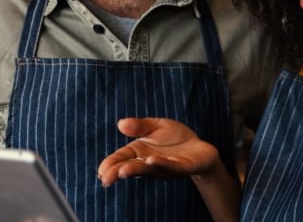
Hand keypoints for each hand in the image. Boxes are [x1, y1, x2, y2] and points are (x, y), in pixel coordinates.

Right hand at [97, 118, 219, 186]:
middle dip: (118, 172)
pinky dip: (161, 163)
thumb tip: (121, 124)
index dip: (110, 164)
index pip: (121, 159)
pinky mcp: (182, 166)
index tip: (101, 171)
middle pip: (131, 167)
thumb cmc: (175, 139)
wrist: (200, 148)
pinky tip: (151, 160)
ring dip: (136, 170)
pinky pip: (171, 166)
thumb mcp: (156, 126)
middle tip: (105, 178)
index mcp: (139, 152)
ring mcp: (165, 166)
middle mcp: (149, 162)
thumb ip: (140, 125)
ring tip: (123, 171)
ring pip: (148, 169)